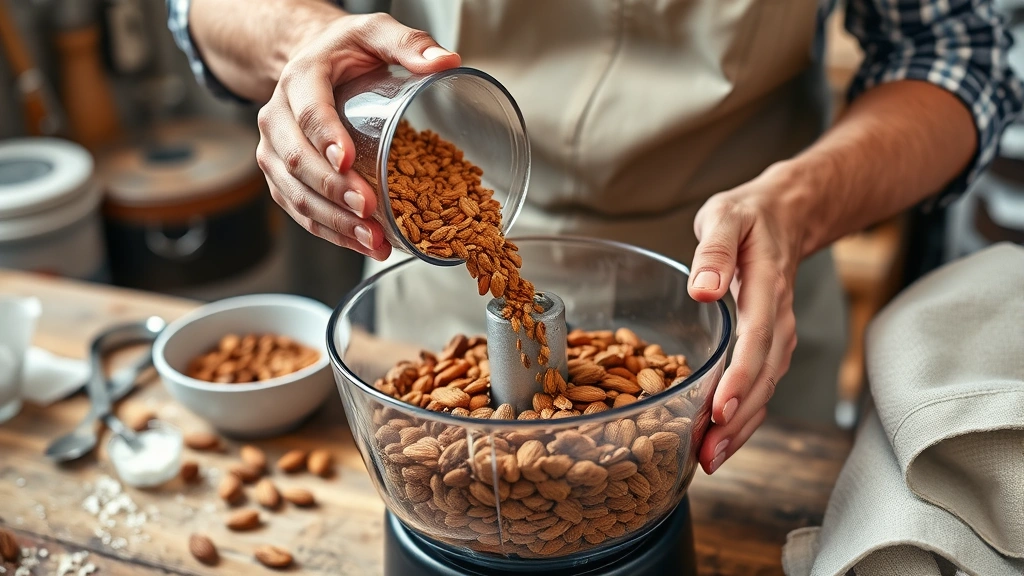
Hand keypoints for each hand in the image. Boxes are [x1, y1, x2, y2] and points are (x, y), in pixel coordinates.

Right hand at [255, 13, 460, 258]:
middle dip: (335, 191)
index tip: (348, 161)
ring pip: (295, 193)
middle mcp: (277, 117)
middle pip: (299, 160)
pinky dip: (329, 232)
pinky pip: (299, 210)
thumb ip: (409, 43)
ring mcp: (275, 151)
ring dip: (333, 222)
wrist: (313, 62)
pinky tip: (361, 245)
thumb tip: (446, 61)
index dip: (326, 138)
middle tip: (370, 211)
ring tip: (373, 240)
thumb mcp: (375, 33)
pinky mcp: (281, 177)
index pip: (308, 112)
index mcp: (300, 79)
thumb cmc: (347, 51)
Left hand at [687, 164, 806, 474]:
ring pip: (766, 389)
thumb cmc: (748, 216)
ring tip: (710, 458)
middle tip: (707, 453)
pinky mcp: (771, 345)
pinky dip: (745, 415)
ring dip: (742, 427)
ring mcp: (778, 335)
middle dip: (738, 419)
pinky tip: (721, 437)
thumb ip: (714, 251)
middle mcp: (778, 319)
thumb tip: (702, 291)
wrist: (785, 214)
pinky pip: (762, 385)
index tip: (719, 410)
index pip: (756, 341)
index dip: (739, 379)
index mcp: (766, 288)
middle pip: (764, 378)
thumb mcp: (724, 218)